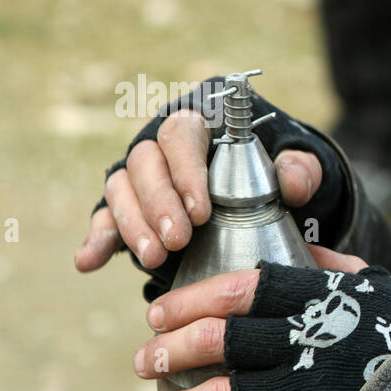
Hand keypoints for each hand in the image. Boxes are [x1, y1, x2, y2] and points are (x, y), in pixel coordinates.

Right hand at [74, 107, 324, 272]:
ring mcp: (141, 182)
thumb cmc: (278, 173)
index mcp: (200, 127)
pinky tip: (89, 262)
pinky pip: (104, 220)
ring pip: (121, 191)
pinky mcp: (129, 212)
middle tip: (178, 241)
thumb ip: (302, 170)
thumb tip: (291, 183)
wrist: (264, 198)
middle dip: (159, 205)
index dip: (186, 171)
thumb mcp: (301, 167)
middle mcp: (162, 150)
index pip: (181, 135)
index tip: (202, 211)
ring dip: (133, 225)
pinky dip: (96, 240)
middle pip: (145, 165)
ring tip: (153, 258)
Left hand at [131, 245, 390, 390]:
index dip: (190, 301)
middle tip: (143, 362)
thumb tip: (302, 248)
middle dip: (171, 351)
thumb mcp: (380, 290)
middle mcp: (308, 343)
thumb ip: (336, 269)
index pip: (239, 289)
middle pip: (219, 342)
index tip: (157, 313)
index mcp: (320, 300)